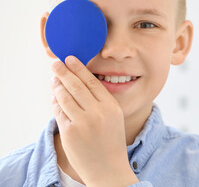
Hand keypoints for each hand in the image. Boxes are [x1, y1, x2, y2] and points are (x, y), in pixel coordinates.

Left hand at [50, 55, 138, 186]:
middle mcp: (97, 113)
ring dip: (57, 86)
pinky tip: (54, 97)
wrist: (108, 168)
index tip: (70, 59)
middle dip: (64, 72)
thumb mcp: (114, 117)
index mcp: (111, 107)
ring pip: (65, 97)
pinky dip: (55, 102)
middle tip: (56, 63)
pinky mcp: (70, 133)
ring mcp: (82, 123)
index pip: (92, 81)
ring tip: (54, 79)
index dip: (79, 68)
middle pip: (76, 86)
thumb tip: (80, 83)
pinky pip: (59, 112)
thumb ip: (101, 100)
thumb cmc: (111, 141)